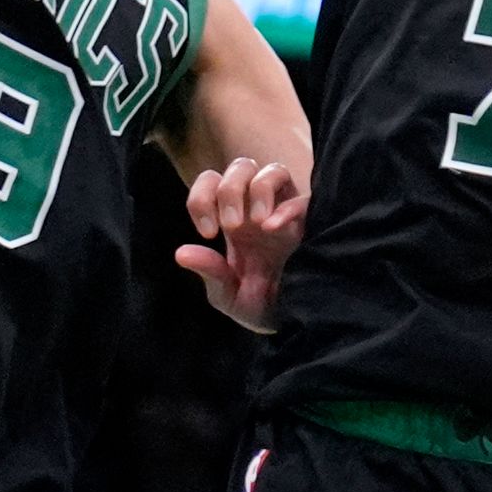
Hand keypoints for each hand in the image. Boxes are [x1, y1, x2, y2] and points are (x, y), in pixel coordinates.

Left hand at [175, 158, 303, 332]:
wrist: (293, 325)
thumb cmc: (259, 305)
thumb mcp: (228, 295)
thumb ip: (209, 272)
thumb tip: (181, 253)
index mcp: (233, 219)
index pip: (211, 182)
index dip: (202, 198)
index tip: (207, 233)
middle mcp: (257, 209)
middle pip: (241, 166)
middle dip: (229, 190)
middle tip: (230, 226)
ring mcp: (286, 214)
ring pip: (272, 170)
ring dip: (258, 189)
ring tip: (256, 222)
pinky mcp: (310, 227)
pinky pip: (303, 200)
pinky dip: (288, 208)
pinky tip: (272, 227)